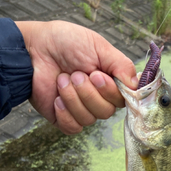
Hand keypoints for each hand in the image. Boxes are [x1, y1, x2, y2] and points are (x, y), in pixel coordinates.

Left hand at [16, 20, 137, 133]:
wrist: (34, 50)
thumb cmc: (66, 42)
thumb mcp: (99, 47)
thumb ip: (122, 65)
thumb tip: (136, 85)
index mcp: (111, 82)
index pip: (124, 100)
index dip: (111, 92)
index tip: (98, 76)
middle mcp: (99, 98)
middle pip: (107, 112)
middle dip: (88, 92)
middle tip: (76, 74)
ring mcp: (82, 110)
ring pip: (90, 119)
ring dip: (73, 98)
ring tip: (63, 79)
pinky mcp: (64, 119)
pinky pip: (74, 127)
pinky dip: (65, 112)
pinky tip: (57, 97)